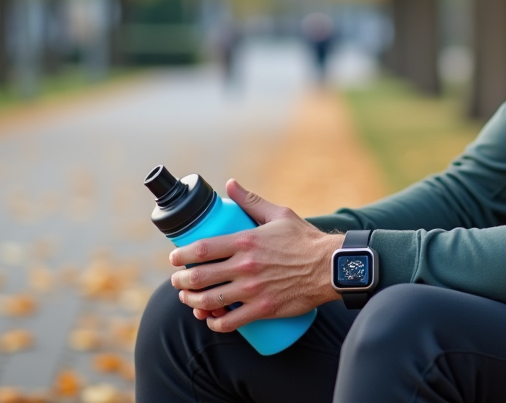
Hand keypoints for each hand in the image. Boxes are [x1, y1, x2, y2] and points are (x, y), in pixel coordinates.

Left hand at [168, 179, 345, 332]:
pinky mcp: (263, 309)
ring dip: (192, 301)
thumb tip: (230, 184)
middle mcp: (245, 266)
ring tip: (189, 299)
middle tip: (178, 280)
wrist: (330, 266)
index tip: (174, 258)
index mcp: (246, 241)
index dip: (181, 255)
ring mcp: (253, 290)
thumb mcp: (279, 214)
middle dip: (181, 281)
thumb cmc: (305, 239)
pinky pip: (230, 322)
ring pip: (209, 300)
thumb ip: (251, 201)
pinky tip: (212, 318)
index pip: (201, 249)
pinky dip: (215, 322)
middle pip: (199, 277)